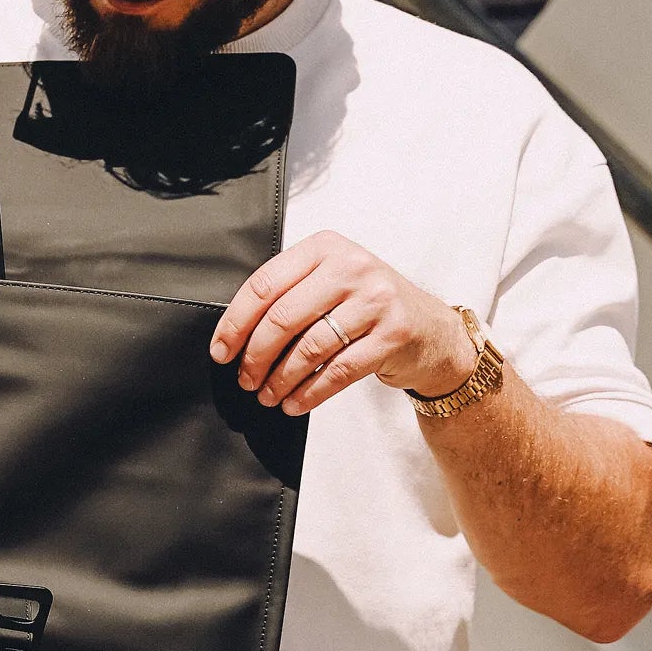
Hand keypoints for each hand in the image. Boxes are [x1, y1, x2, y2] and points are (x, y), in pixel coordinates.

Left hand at [209, 231, 476, 413]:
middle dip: (255, 357)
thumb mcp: (329, 283)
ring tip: (267, 396)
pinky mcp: (393, 334)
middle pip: (283, 319)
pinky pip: (337, 372)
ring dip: (280, 380)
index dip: (235, 324)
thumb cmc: (365, 307)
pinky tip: (294, 403)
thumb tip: (234, 337)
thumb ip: (289, 294)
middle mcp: (351, 266)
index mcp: (324, 247)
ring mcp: (376, 299)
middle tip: (244, 380)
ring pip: (309, 349)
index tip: (221, 352)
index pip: (264, 285)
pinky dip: (309, 393)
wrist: (430, 329)